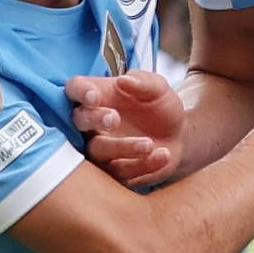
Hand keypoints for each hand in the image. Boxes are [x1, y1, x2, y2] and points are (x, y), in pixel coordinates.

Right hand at [67, 64, 189, 186]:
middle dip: (94, 119)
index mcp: (96, 96)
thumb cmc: (160, 106)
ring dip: (121, 147)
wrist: (178, 136)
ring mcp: (101, 149)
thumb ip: (142, 82)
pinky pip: (122, 172)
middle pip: (79, 121)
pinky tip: (163, 154)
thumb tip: (123, 80)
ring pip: (98, 151)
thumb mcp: (158, 88)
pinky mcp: (114, 171)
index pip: (75, 89)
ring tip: (148, 144)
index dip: (80, 92)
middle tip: (114, 119)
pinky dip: (143, 165)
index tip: (94, 97)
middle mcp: (92, 123)